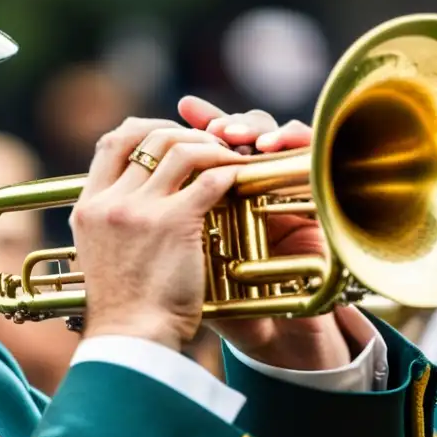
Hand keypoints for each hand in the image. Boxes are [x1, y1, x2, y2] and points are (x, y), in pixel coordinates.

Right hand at [71, 117, 245, 350]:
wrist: (131, 341)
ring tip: (230, 158)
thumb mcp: (101, 257)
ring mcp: (140, 210)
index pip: (110, 142)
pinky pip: (209, 179)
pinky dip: (229, 172)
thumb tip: (134, 204)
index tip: (168, 136)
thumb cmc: (123, 310)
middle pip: (148, 137)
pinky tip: (241, 178)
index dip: (143, 129)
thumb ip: (112, 225)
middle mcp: (110, 202)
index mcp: (88, 208)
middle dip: (184, 133)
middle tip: (209, 145)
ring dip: (211, 147)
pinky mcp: (174, 223)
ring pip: (181, 149)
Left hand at [178, 97, 352, 369]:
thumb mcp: (181, 254)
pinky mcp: (316, 194)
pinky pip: (308, 154)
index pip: (205, 140)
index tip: (188, 105)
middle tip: (218, 128)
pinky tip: (279, 145)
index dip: (198, 120)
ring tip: (242, 137)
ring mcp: (281, 184)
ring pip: (273, 132)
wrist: (269, 331)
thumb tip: (120, 182)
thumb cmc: (219, 300)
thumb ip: (162, 219)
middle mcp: (247, 180)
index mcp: (211, 191)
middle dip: (227, 121)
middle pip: (238, 128)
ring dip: (258, 127)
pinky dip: (296, 140)